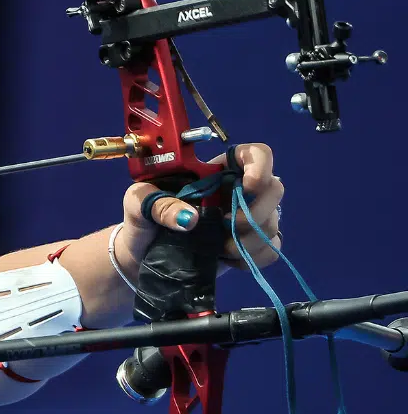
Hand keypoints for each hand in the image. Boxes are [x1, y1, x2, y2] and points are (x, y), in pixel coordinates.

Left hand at [118, 142, 284, 272]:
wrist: (141, 257)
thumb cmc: (141, 221)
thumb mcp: (138, 203)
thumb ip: (157, 203)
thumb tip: (190, 218)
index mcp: (214, 173)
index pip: (254, 154)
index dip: (260, 165)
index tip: (247, 186)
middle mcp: (236, 192)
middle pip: (274, 188)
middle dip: (256, 210)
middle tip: (227, 225)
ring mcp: (245, 220)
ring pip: (273, 221)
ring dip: (251, 238)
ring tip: (220, 248)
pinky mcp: (247, 247)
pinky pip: (272, 248)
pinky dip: (255, 256)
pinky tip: (228, 259)